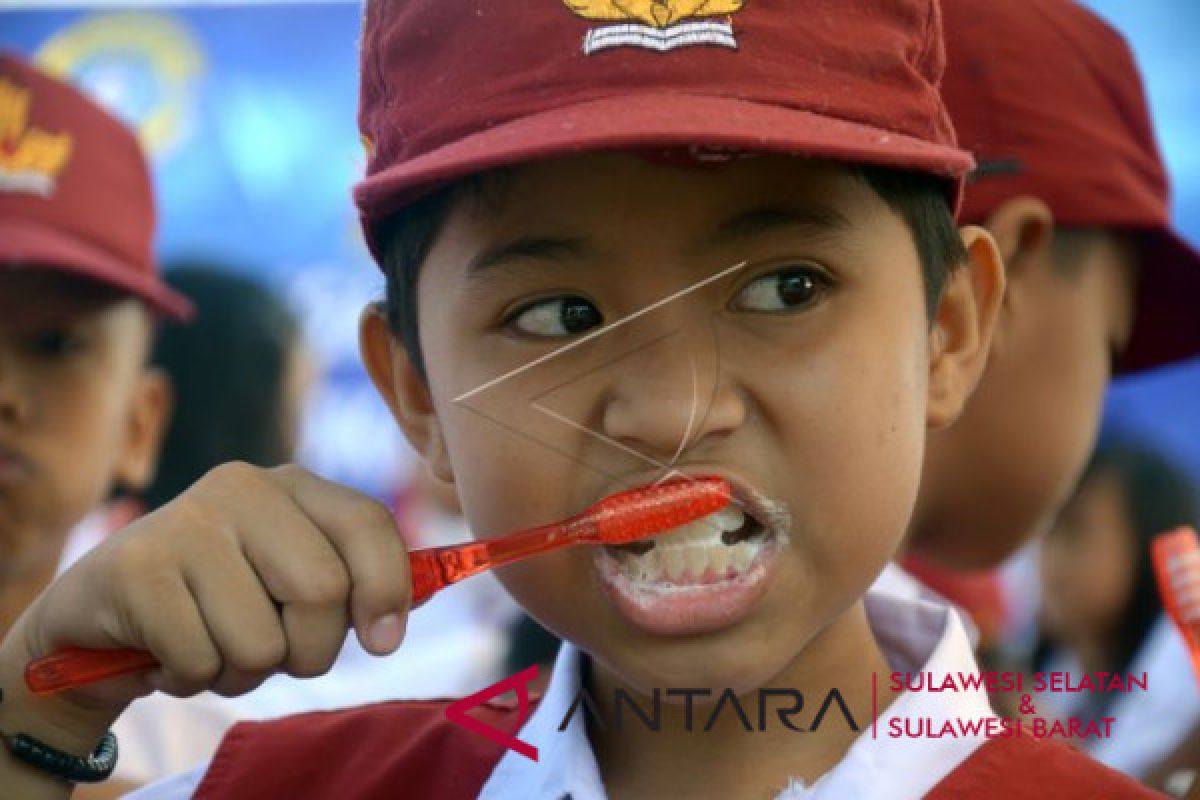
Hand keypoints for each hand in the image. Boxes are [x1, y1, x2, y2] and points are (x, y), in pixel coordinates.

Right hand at [3, 462, 411, 725]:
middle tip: (273, 654)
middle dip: (310, 652)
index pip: (368, 524)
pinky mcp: (136, 568)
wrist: (98, 617)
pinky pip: (201, 661)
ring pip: (262, 641)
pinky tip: (165, 651)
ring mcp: (186, 520)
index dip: (388, 590)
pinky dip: (190, 679)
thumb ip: (352, 585)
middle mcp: (243, 485)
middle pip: (324, 591)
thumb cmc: (217, 605)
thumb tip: (410, 608)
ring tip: (210, 645)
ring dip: (242, 673)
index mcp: (293, 484)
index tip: (383, 642)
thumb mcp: (290, 583)